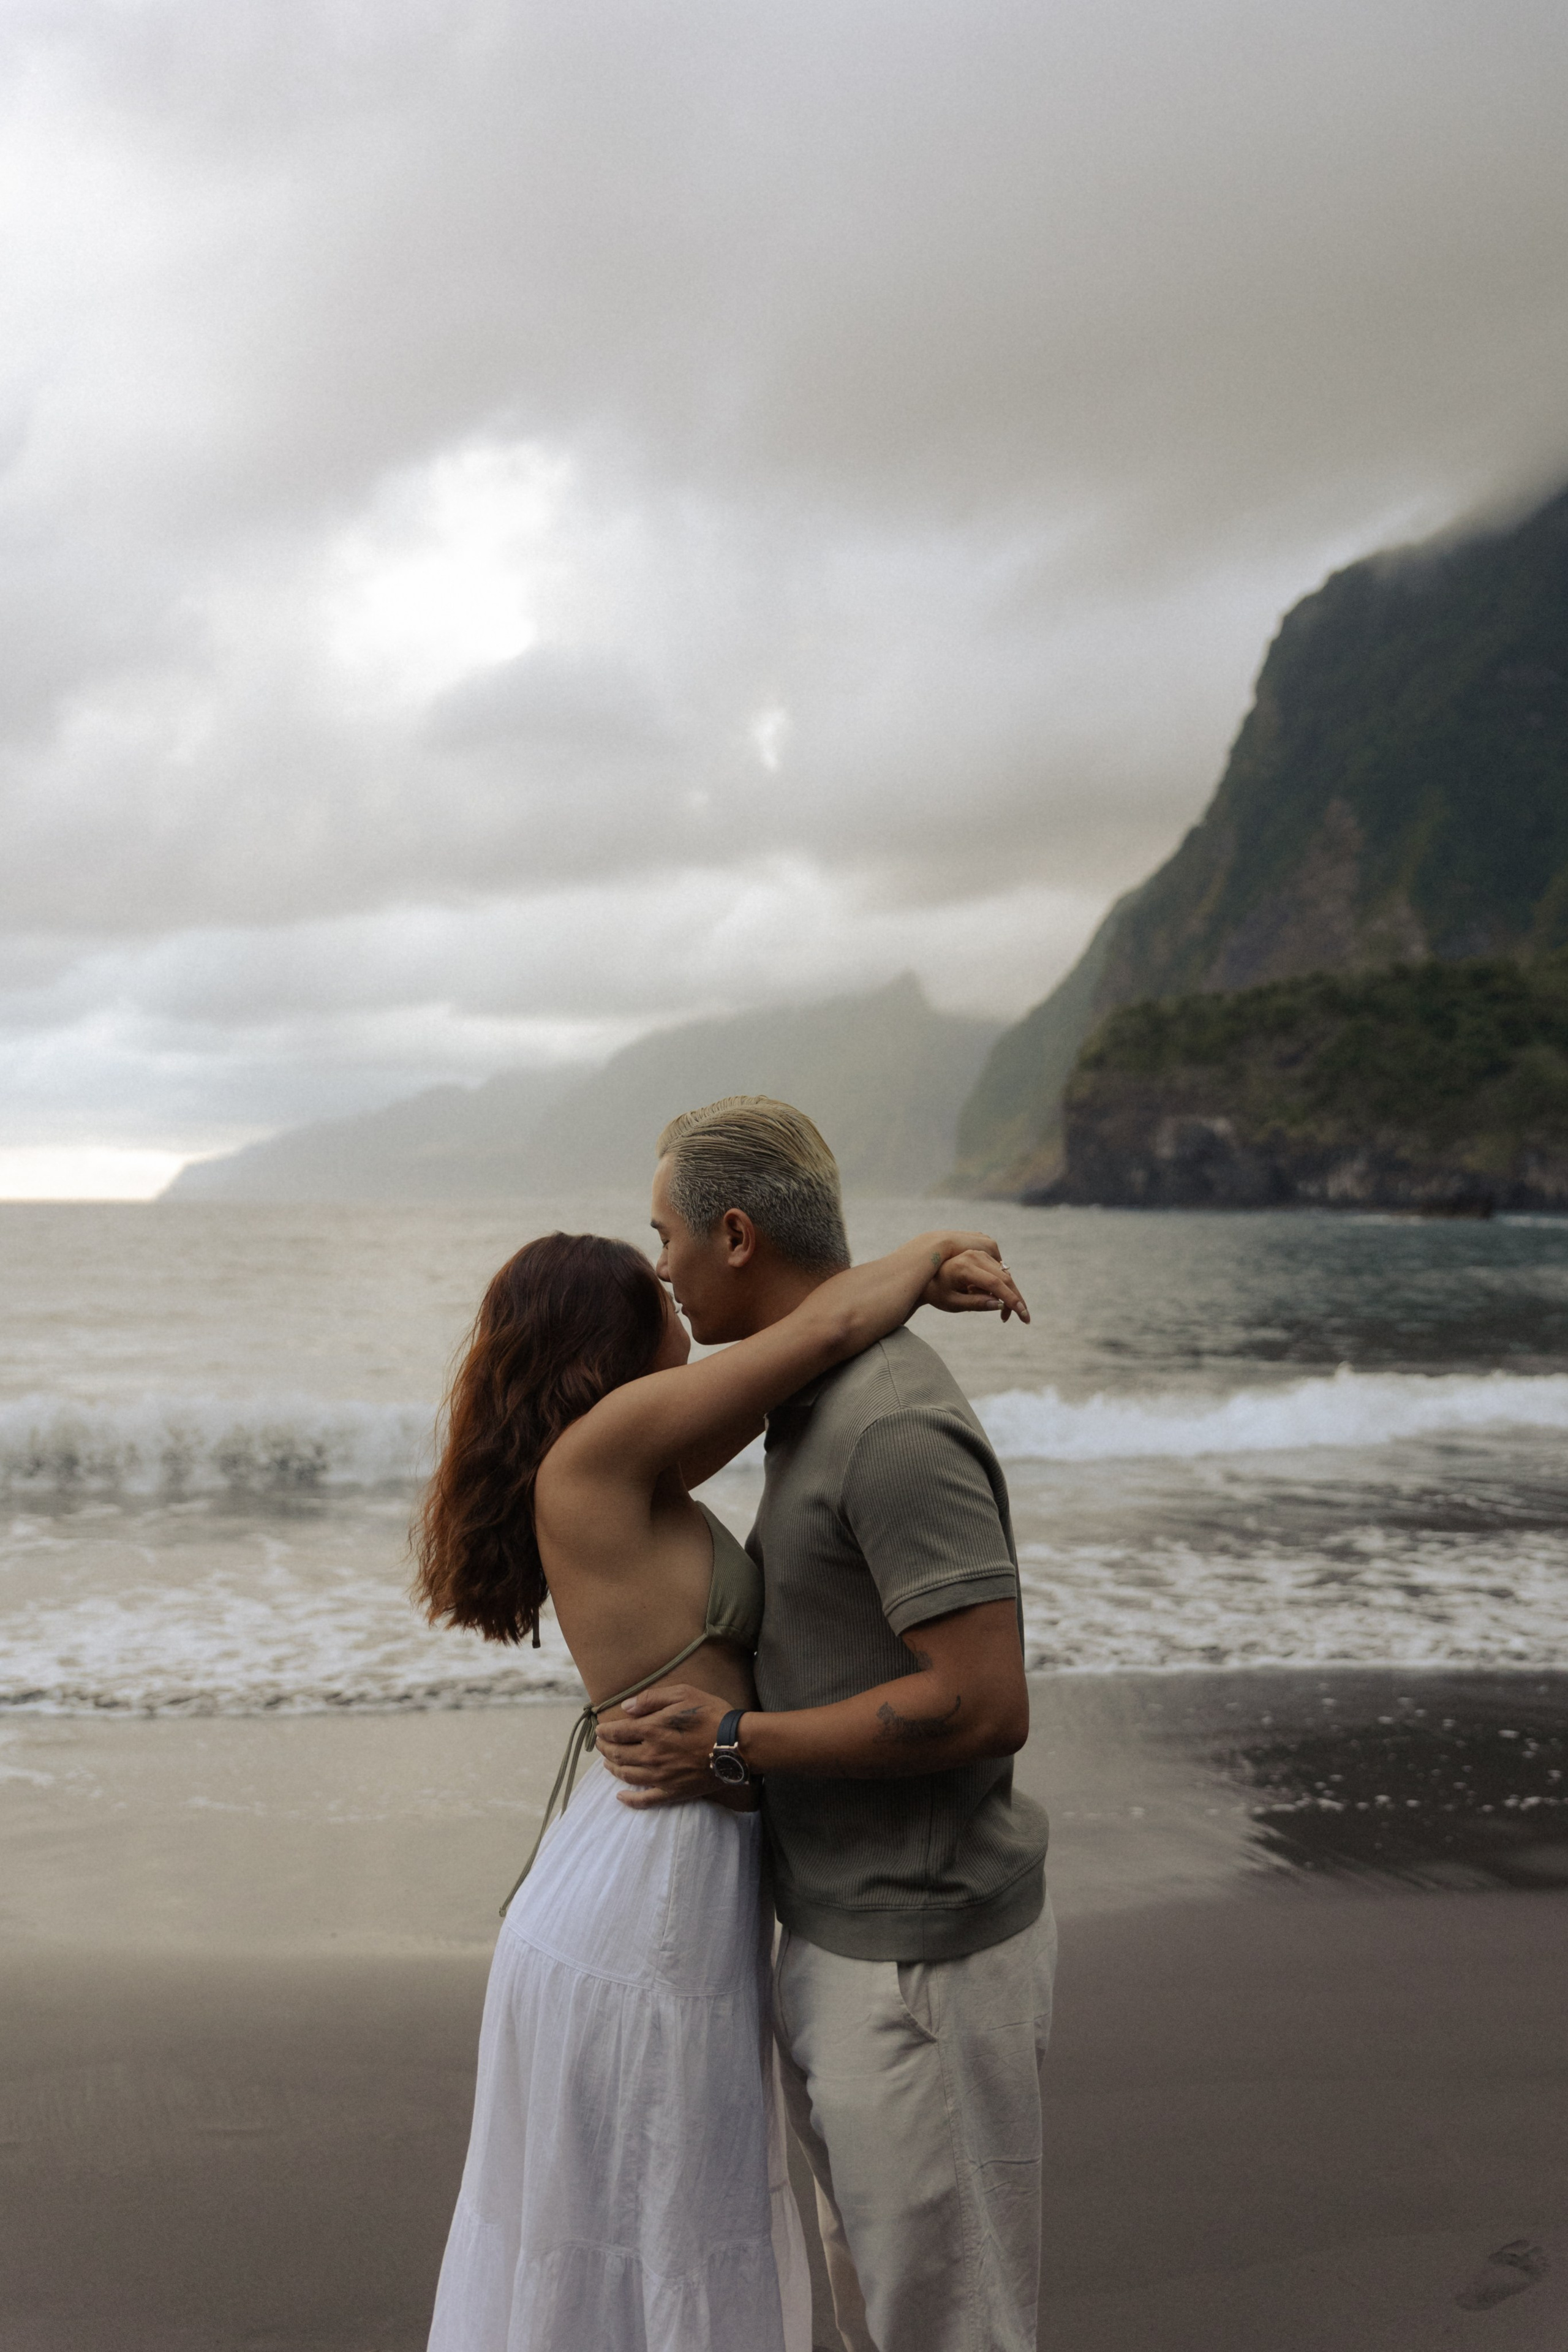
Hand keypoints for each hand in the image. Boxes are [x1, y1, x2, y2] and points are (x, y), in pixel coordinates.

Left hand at [595, 1684, 729, 1806]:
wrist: (737, 1745)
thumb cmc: (712, 1715)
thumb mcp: (683, 1694)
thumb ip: (652, 1699)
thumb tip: (627, 1707)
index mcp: (652, 1730)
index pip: (617, 1733)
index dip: (605, 1732)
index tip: (600, 1731)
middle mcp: (651, 1755)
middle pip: (617, 1755)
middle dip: (605, 1749)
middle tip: (600, 1745)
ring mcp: (660, 1776)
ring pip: (626, 1776)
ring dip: (612, 1769)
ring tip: (607, 1764)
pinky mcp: (672, 1792)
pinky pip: (645, 1800)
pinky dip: (629, 1800)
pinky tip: (620, 1797)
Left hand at [919, 1239, 1028, 1322]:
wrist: (927, 1276)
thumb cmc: (937, 1292)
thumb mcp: (953, 1303)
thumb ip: (976, 1304)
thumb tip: (1000, 1306)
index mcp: (964, 1267)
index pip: (994, 1283)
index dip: (1010, 1299)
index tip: (1022, 1314)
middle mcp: (974, 1256)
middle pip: (1004, 1278)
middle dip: (1016, 1299)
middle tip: (1024, 1318)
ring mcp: (979, 1254)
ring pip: (1004, 1276)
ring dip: (1009, 1296)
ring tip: (1004, 1316)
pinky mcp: (983, 1256)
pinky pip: (999, 1273)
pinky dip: (1002, 1289)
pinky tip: (994, 1302)